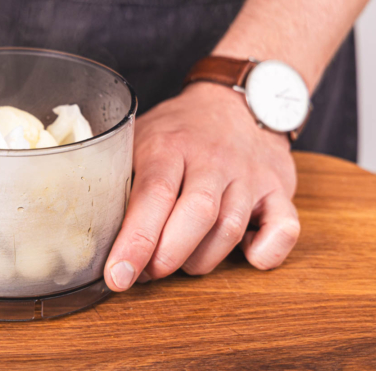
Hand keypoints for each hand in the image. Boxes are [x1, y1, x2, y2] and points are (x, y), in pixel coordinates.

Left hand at [103, 82, 299, 290]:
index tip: (118, 275)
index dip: (135, 241)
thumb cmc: (177, 131)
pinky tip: (244, 255)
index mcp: (169, 145)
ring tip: (180, 262)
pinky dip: (267, 253)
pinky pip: (285, 229)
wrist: (235, 100)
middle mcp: (212, 159)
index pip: (153, 196)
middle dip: (167, 257)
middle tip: (147, 272)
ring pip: (230, 229)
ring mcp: (248, 175)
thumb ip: (119, 178)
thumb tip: (90, 230)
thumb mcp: (138, 138)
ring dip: (201, 260)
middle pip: (196, 216)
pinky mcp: (279, 189)